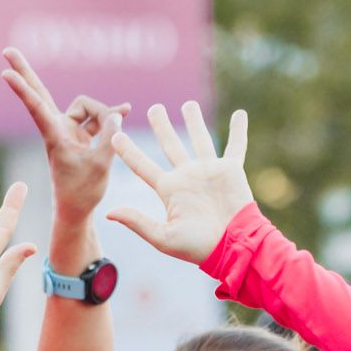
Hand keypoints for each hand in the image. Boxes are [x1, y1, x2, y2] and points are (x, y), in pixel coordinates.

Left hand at [1, 48, 126, 227]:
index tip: (5, 73)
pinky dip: (111, 116)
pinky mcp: (79, 132)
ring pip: (88, 107)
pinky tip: (126, 110)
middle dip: (25, 70)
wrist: (78, 207)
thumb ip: (110, 133)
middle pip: (39, 92)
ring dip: (105, 117)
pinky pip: (98, 116)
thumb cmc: (83, 190)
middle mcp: (57, 127)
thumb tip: (118, 112)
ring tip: (112, 138)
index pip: (36, 107)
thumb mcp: (103, 162)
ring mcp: (68, 128)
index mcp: (54, 136)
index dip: (23, 89)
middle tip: (6, 50)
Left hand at [107, 104, 255, 267]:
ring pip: (199, 139)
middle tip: (154, 108)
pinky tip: (240, 113)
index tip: (115, 136)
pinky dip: (239, 130)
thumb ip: (137, 222)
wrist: (232, 246)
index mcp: (169, 190)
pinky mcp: (231, 170)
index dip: (129, 151)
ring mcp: (209, 171)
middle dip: (162, 126)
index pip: (142, 166)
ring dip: (194, 121)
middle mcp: (187, 176)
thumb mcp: (162, 237)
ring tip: (188, 104)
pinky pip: (237, 145)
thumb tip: (109, 213)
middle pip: (170, 145)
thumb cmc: (197, 247)